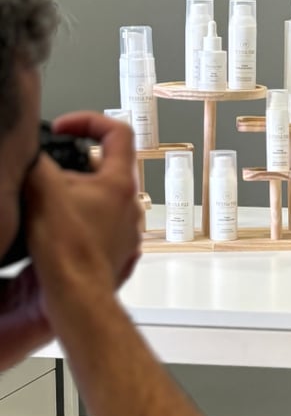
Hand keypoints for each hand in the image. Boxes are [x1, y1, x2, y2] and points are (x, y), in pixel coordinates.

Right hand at [23, 112, 141, 316]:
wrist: (77, 295)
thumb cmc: (67, 250)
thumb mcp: (42, 190)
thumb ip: (39, 162)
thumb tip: (33, 152)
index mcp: (120, 182)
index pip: (118, 131)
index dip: (89, 120)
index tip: (65, 127)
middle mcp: (131, 203)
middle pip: (109, 165)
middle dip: (77, 162)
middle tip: (51, 170)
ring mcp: (128, 226)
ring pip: (105, 195)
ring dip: (78, 192)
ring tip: (51, 201)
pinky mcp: (119, 247)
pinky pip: (103, 221)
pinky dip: (82, 216)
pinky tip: (59, 227)